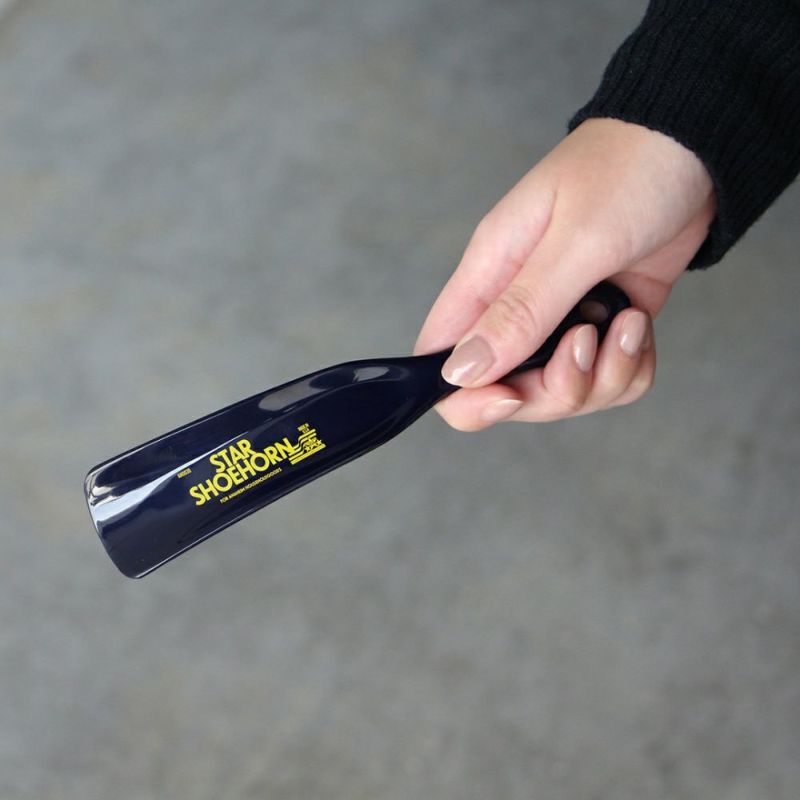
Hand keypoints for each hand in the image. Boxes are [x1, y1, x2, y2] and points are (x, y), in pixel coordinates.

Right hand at [414, 118, 714, 429]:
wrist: (698, 145)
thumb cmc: (630, 169)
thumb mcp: (575, 241)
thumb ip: (519, 311)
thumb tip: (460, 371)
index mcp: (489, 277)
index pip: (442, 359)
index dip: (468, 397)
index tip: (514, 394)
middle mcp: (517, 306)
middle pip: (508, 391)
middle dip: (555, 391)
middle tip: (588, 345)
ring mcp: (562, 320)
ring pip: (563, 394)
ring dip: (603, 377)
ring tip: (628, 324)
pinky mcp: (604, 326)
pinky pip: (607, 380)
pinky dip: (629, 367)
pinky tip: (639, 325)